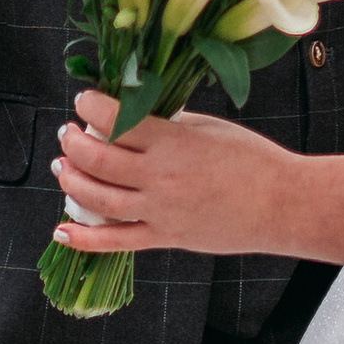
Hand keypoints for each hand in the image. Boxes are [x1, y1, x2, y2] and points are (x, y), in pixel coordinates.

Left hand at [51, 90, 305, 260]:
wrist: (281, 204)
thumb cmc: (253, 159)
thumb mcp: (209, 128)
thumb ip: (169, 124)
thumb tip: (134, 117)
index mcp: (173, 141)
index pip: (117, 120)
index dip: (92, 107)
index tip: (84, 100)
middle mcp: (161, 177)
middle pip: (99, 159)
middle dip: (74, 142)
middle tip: (67, 132)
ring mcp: (161, 211)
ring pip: (99, 199)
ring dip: (72, 181)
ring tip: (62, 166)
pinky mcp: (165, 237)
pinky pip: (117, 242)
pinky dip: (85, 239)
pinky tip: (61, 231)